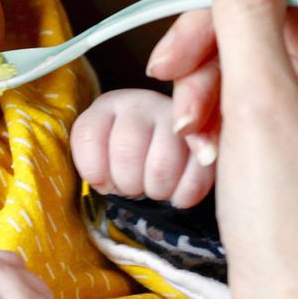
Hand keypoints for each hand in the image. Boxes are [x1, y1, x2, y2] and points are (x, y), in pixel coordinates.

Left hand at [71, 89, 216, 208]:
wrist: (167, 158)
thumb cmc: (127, 165)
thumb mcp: (100, 159)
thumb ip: (94, 166)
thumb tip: (104, 183)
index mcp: (107, 106)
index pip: (88, 136)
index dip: (96, 172)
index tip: (105, 182)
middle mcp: (141, 102)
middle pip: (126, 152)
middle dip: (128, 184)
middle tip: (135, 188)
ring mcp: (177, 117)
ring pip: (160, 167)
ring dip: (157, 190)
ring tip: (156, 189)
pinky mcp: (210, 138)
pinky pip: (196, 177)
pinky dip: (184, 196)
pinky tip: (178, 195)